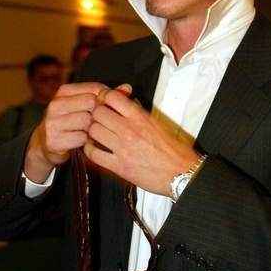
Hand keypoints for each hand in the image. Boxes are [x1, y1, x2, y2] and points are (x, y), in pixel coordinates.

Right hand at [24, 81, 108, 182]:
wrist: (46, 145)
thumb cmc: (70, 123)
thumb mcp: (83, 106)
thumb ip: (105, 96)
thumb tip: (127, 88)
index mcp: (64, 91)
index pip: (95, 88)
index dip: (106, 98)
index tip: (108, 108)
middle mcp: (56, 104)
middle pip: (92, 103)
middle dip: (100, 114)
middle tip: (101, 123)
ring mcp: (53, 122)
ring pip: (87, 121)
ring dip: (94, 129)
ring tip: (93, 133)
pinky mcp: (54, 140)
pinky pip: (82, 138)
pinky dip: (87, 142)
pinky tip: (86, 142)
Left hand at [84, 86, 199, 195]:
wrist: (180, 172)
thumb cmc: (173, 150)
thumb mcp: (157, 123)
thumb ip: (138, 113)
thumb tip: (124, 102)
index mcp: (140, 117)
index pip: (112, 97)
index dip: (103, 97)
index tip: (103, 102)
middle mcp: (129, 130)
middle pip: (98, 113)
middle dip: (96, 115)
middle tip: (99, 120)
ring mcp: (123, 148)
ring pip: (93, 131)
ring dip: (92, 132)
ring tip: (96, 135)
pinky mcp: (119, 166)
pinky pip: (93, 154)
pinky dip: (90, 150)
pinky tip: (94, 149)